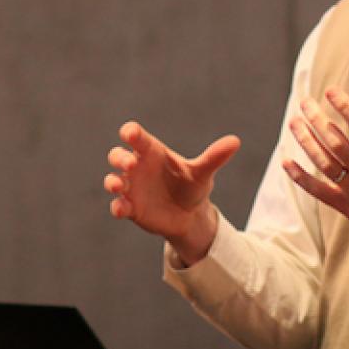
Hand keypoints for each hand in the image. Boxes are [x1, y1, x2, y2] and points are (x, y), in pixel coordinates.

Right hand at [105, 121, 240, 264]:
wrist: (190, 216)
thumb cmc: (192, 186)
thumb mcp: (203, 173)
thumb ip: (214, 157)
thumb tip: (236, 142)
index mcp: (152, 152)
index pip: (136, 137)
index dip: (130, 133)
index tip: (130, 134)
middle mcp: (137, 167)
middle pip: (117, 156)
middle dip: (119, 158)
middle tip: (131, 163)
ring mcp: (131, 188)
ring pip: (112, 180)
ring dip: (112, 181)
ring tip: (119, 185)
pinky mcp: (131, 208)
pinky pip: (118, 205)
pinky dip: (118, 206)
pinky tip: (122, 209)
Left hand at [282, 83, 348, 285]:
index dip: (346, 107)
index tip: (329, 90)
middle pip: (337, 142)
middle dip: (318, 120)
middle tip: (304, 102)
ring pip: (324, 163)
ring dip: (306, 141)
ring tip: (294, 123)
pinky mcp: (346, 207)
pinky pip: (318, 191)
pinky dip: (300, 177)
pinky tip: (286, 161)